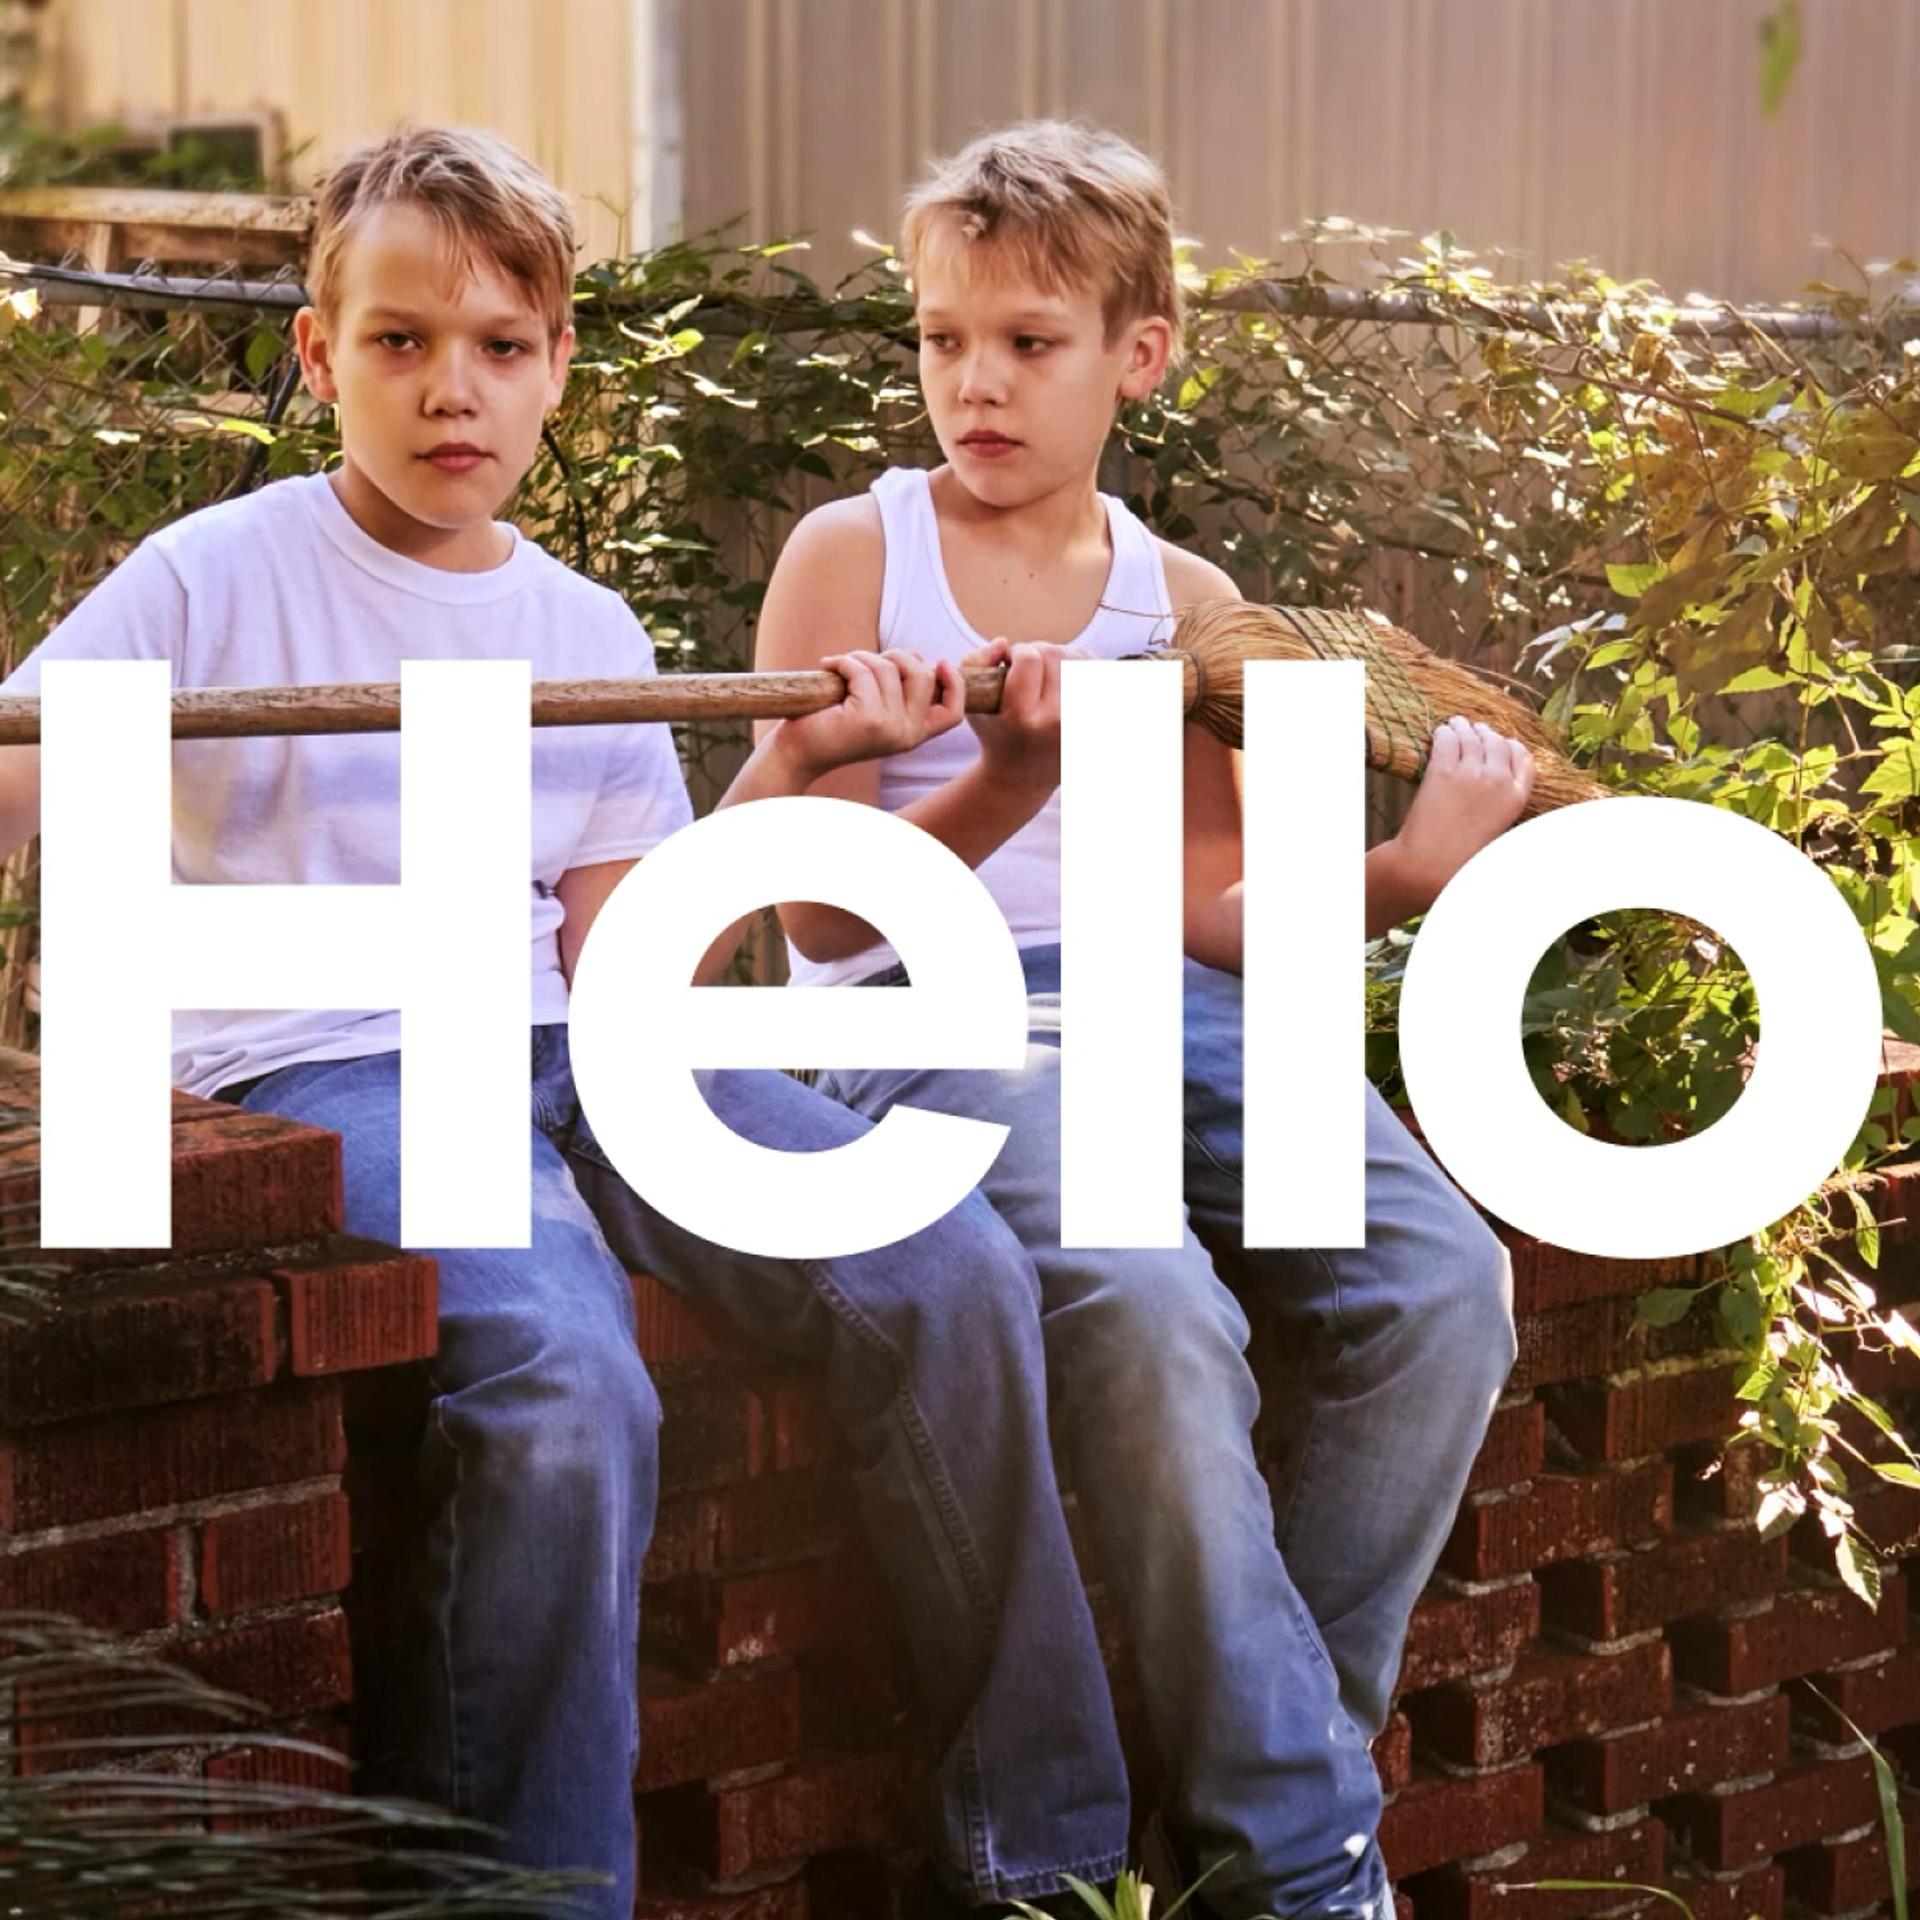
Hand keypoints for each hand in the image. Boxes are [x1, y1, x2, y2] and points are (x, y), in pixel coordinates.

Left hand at [776, 648, 964, 779]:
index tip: (940, 662)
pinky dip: (843, 662)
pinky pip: (863, 671)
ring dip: (861, 657)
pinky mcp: (867, 718)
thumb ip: (901, 689)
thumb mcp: (876, 708)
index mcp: (913, 735)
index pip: (953, 713)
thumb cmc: (833, 725)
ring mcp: (890, 727)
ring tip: (840, 666)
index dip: (955, 684)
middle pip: (923, 676)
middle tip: (866, 661)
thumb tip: (920, 656)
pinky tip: (828, 668)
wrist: (798, 753)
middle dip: (897, 656)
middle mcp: (907, 735)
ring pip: (889, 668)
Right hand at [963, 637, 1086, 797]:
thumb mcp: (970, 701)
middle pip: (1054, 653)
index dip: (1017, 652)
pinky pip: (1098, 670)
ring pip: (1078, 657)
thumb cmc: (995, 731)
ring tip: (1047, 675)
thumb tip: (1003, 643)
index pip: (1029, 658)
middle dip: (1038, 652)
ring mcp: (1081, 721)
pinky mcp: (1099, 719)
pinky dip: (1082, 666)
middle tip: (1029, 670)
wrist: (1024, 773)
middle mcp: (1056, 721)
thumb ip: (974, 662)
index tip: (1011, 662)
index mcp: (1022, 717)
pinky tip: (1067, 680)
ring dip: (1061, 658)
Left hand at [1390, 716, 1535, 905]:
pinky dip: (1444, 732)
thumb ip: (1501, 803)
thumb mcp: (1497, 830)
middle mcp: (1497, 781)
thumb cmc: (1460, 857)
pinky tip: (1440, 732)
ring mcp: (1470, 774)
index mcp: (1515, 798)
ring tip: (1456, 723)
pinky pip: (1447, 739)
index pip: (1523, 758)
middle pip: (1497, 742)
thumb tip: (1497, 783)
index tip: (1502, 743)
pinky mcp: (1443, 771)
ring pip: (1471, 736)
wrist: (1429, 865)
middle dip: (1486, 733)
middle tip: (1475, 728)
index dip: (1510, 747)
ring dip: (1463, 727)